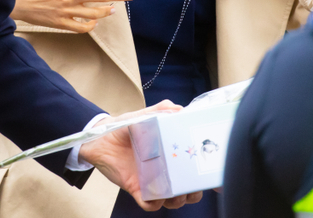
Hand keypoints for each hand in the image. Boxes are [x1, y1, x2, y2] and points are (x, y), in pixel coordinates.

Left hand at [79, 101, 203, 210]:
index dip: (204, 177)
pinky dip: (154, 204)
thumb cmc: (126, 127)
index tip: (212, 177)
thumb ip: (162, 110)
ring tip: (177, 194)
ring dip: (178, 201)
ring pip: (172, 200)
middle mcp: (164, 172)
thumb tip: (179, 109)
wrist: (100, 136)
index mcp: (171, 157)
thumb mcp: (145, 115)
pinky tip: (156, 198)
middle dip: (194, 193)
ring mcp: (150, 182)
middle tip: (193, 187)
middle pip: (187, 191)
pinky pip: (148, 204)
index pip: (193, 171)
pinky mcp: (136, 188)